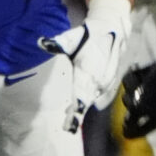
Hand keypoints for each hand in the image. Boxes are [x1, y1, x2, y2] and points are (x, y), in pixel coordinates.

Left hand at [38, 0, 130, 132]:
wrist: (113, 31)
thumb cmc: (88, 37)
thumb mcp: (73, 38)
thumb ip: (59, 43)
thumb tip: (42, 43)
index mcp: (89, 69)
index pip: (82, 92)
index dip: (77, 106)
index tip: (70, 118)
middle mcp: (99, 79)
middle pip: (87, 100)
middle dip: (77, 113)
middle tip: (66, 125)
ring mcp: (106, 82)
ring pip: (93, 100)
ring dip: (81, 110)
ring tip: (69, 122)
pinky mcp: (108, 83)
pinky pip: (97, 97)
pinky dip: (87, 104)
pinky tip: (75, 111)